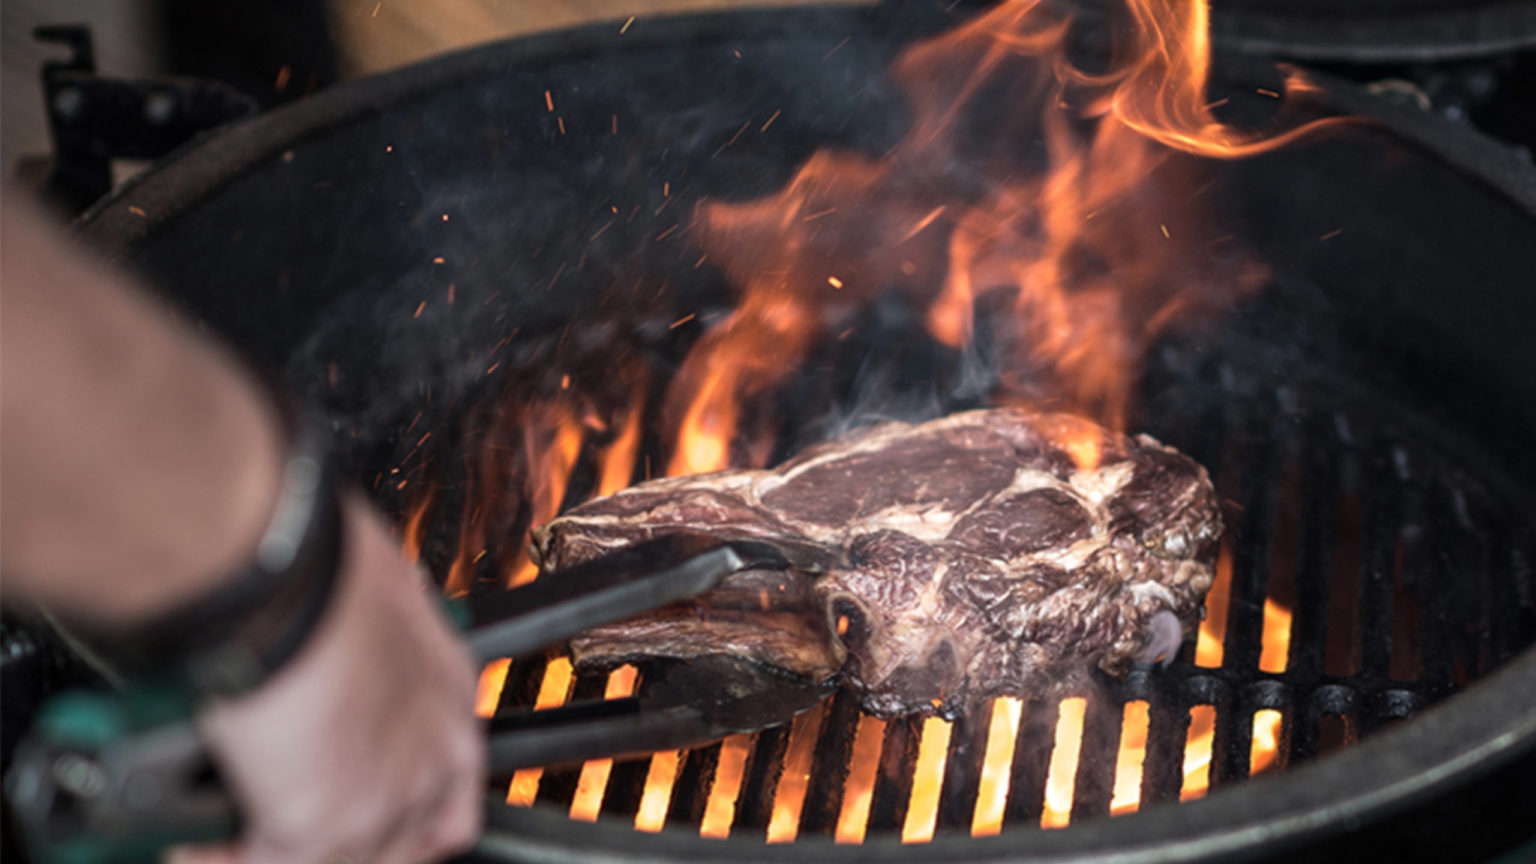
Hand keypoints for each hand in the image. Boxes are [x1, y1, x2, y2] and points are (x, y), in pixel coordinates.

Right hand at [171, 495, 483, 863]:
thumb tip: (335, 622)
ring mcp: (386, 798)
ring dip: (279, 850)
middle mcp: (433, 751)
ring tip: (229, 835)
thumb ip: (363, 632)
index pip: (450, 784)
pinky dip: (218, 857)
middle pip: (406, 840)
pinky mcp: (323, 826)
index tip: (359, 800)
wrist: (283, 580)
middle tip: (281, 820)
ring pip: (343, 858)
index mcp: (447, 690)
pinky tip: (188, 841)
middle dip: (346, 839)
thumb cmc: (320, 565)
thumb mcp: (371, 591)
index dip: (404, 804)